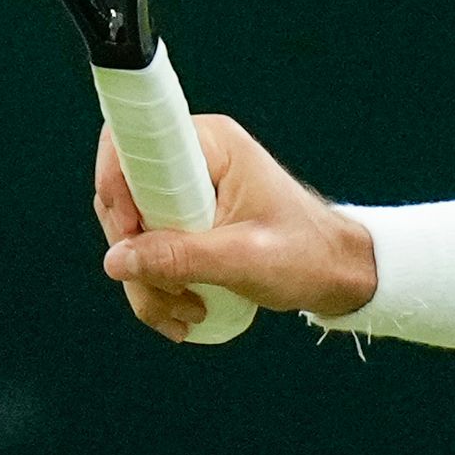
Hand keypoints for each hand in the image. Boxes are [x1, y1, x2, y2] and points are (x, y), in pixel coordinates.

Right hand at [95, 112, 378, 340]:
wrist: (336, 273)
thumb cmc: (307, 255)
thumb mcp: (245, 259)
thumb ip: (182, 257)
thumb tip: (117, 260)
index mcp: (213, 144)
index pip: (134, 141)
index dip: (117, 185)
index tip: (132, 232)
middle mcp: (192, 159)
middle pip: (123, 197)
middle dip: (136, 254)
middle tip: (167, 292)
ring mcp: (185, 191)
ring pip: (130, 233)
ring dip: (146, 281)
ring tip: (185, 313)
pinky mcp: (183, 221)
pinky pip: (147, 251)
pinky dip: (156, 286)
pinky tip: (182, 313)